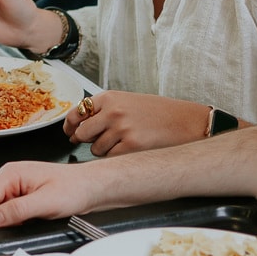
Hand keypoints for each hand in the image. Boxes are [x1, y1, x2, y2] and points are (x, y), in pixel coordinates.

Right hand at [0, 161, 105, 230]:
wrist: (91, 187)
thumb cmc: (75, 188)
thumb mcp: (46, 202)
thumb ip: (18, 210)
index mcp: (12, 173)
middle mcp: (10, 178)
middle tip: (10, 232)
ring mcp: (15, 187)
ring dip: (4, 221)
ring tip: (24, 224)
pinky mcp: (21, 196)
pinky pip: (7, 211)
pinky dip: (13, 221)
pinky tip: (26, 222)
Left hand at [64, 91, 212, 157]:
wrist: (186, 121)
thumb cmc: (160, 113)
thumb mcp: (129, 101)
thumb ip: (105, 109)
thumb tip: (80, 124)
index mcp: (110, 97)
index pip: (77, 112)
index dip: (70, 125)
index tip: (70, 131)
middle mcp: (112, 111)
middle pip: (81, 133)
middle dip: (85, 140)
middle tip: (94, 141)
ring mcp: (121, 129)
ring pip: (95, 148)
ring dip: (103, 150)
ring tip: (122, 143)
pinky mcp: (130, 146)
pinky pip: (110, 158)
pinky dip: (115, 158)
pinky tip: (129, 150)